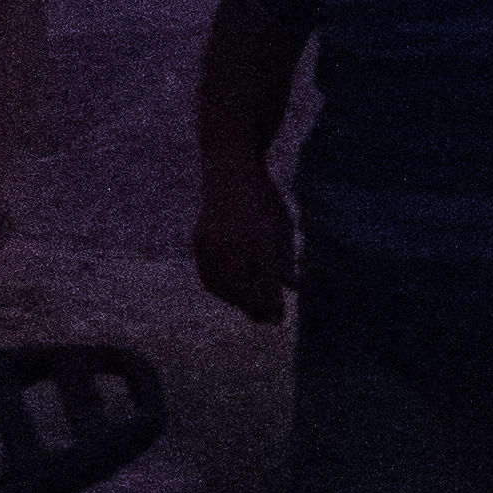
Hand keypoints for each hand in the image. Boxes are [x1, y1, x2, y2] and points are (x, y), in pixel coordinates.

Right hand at [190, 163, 296, 325]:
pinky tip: (231, 294)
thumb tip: (291, 286)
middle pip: (243, 288)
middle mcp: (235, 241)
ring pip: (223, 285)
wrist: (229, 171)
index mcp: (261, 236)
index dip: (272, 303)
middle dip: (255, 308)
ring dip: (237, 302)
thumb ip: (285, 257)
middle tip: (266, 320)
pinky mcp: (200, 242)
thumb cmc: (262, 198)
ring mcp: (214, 242)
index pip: (267, 280)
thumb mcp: (282, 224)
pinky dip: (220, 289)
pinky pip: (208, 276)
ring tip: (250, 307)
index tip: (278, 320)